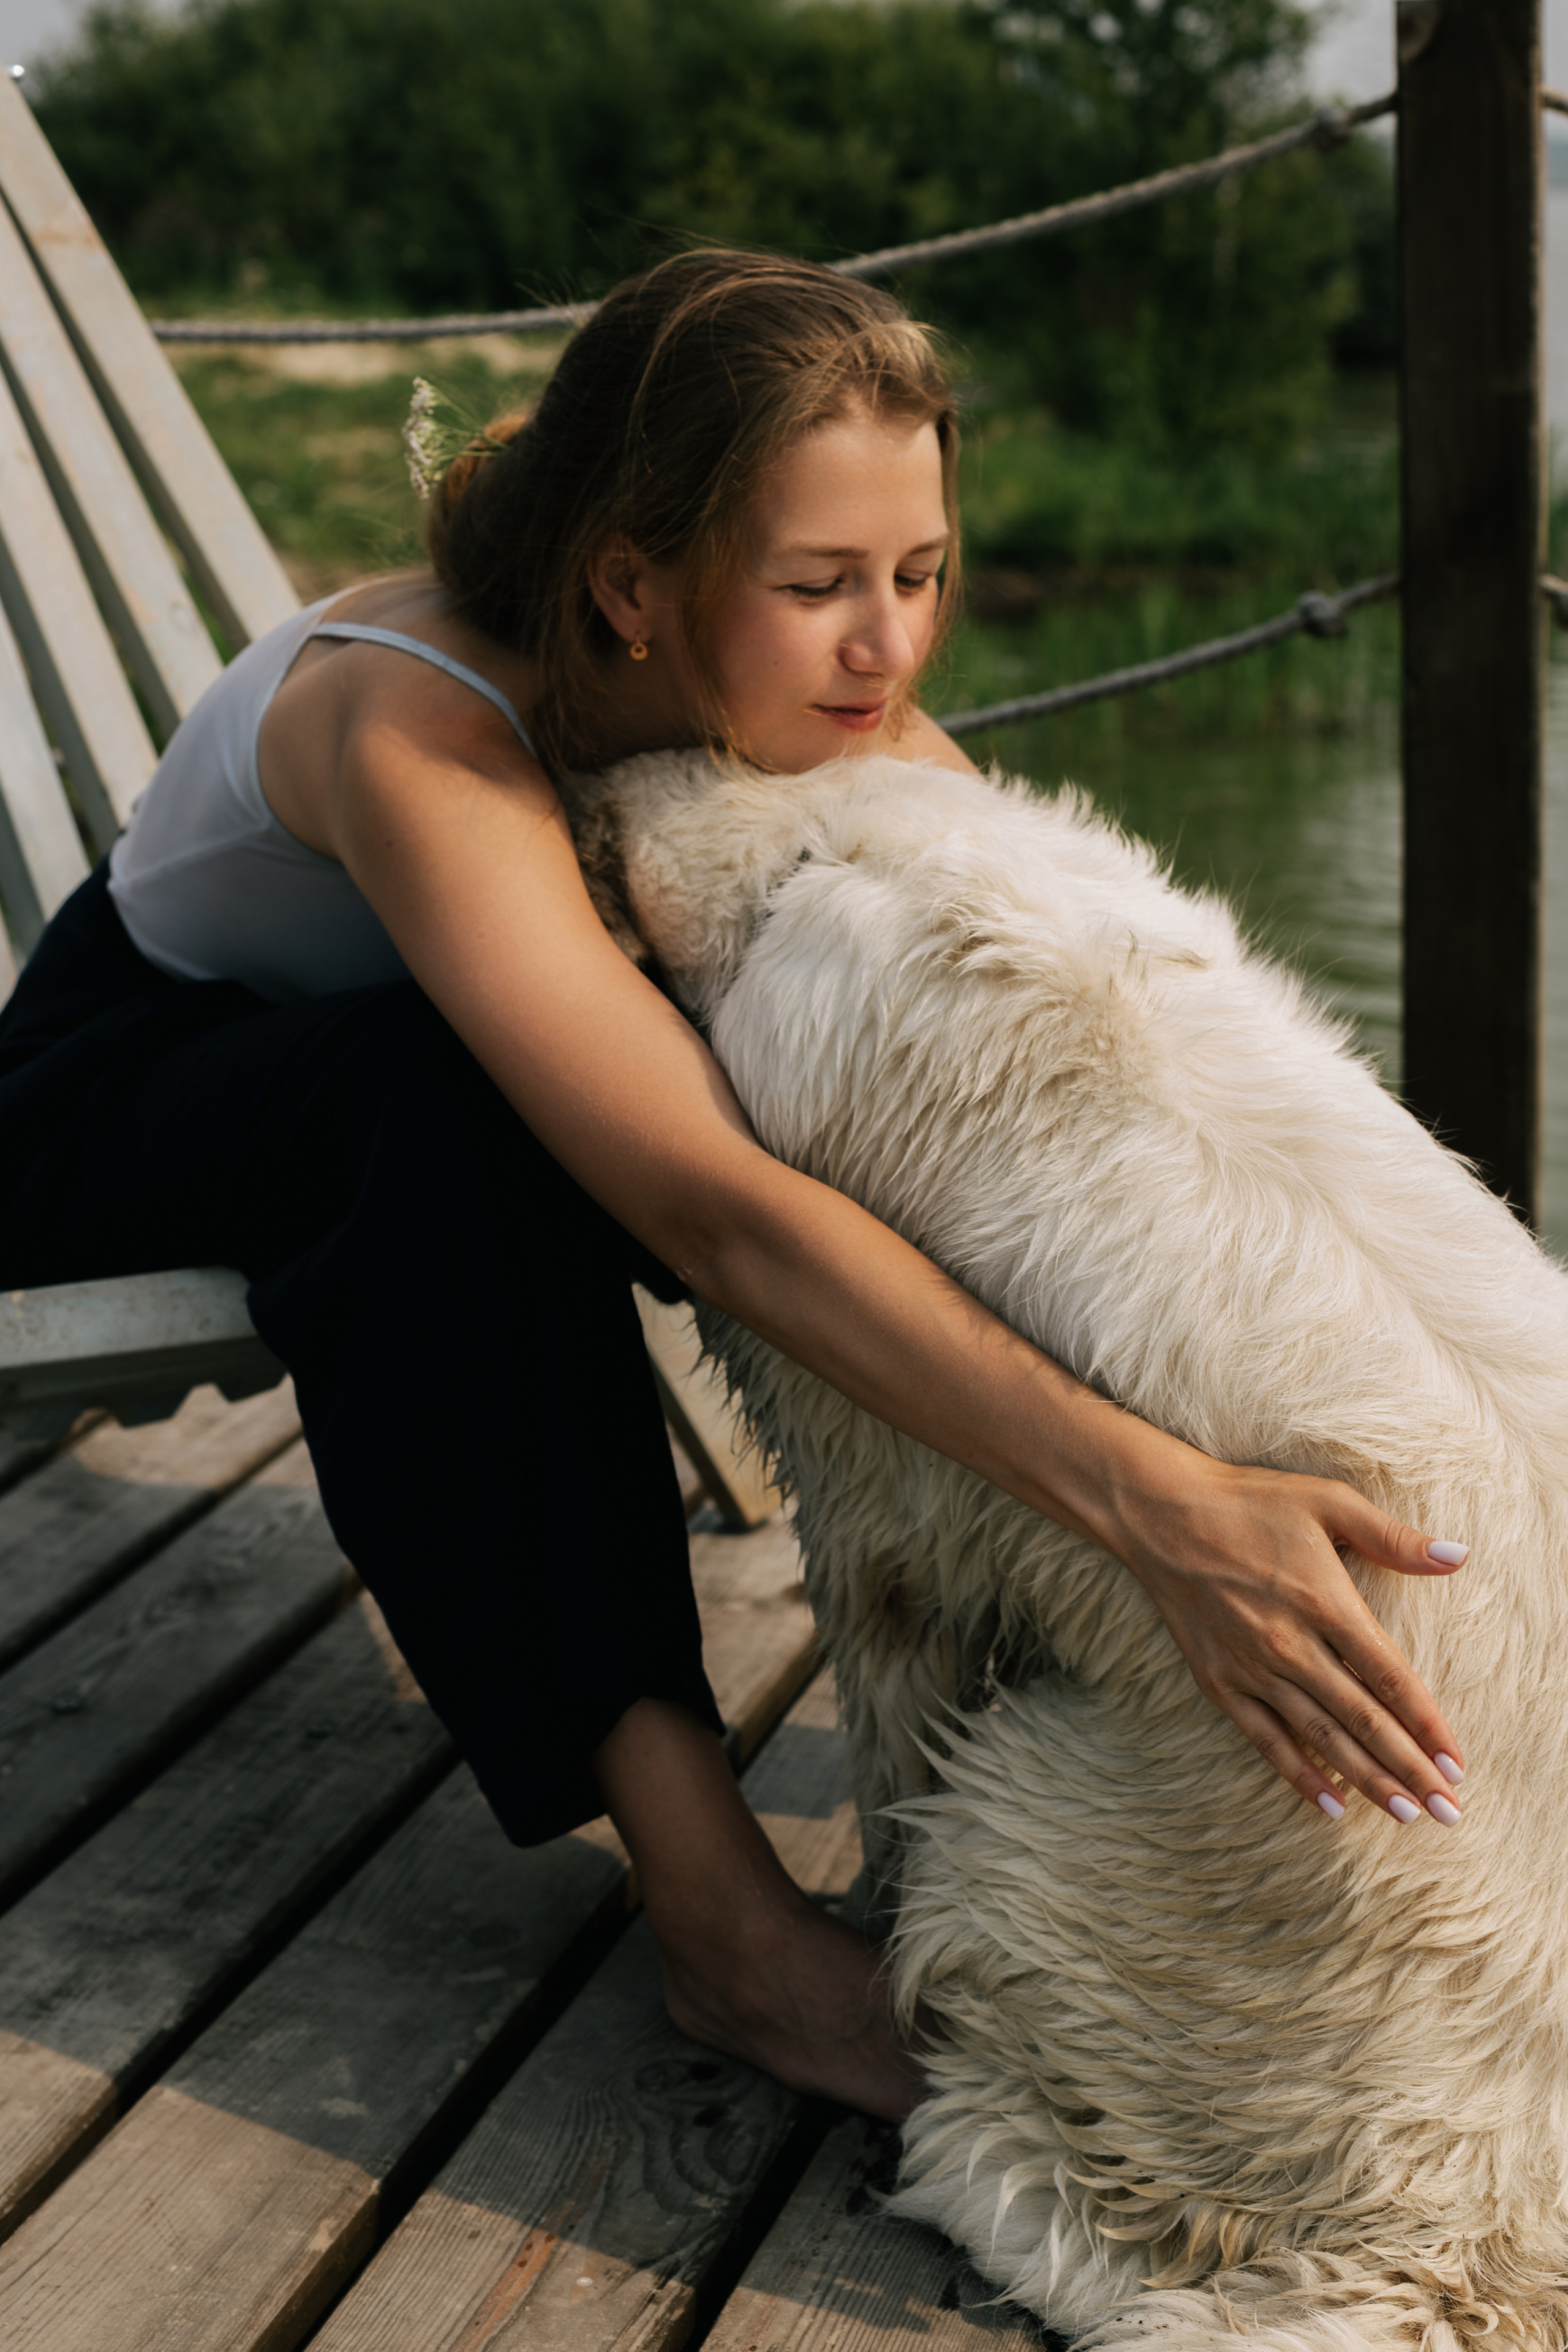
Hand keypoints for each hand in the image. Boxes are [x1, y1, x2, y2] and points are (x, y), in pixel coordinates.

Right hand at [1104, 1455, 1466, 1825]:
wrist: (1160, 1513)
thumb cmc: (1249, 1502)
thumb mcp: (1327, 1501)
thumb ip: (1392, 1536)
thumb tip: (1458, 1556)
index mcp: (1324, 1602)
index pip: (1390, 1677)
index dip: (1428, 1725)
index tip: (1457, 1763)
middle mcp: (1290, 1644)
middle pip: (1363, 1720)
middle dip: (1410, 1770)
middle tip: (1449, 1811)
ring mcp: (1251, 1668)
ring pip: (1321, 1737)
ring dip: (1368, 1780)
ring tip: (1407, 1815)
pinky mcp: (1218, 1681)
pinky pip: (1265, 1740)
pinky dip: (1299, 1775)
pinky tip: (1331, 1805)